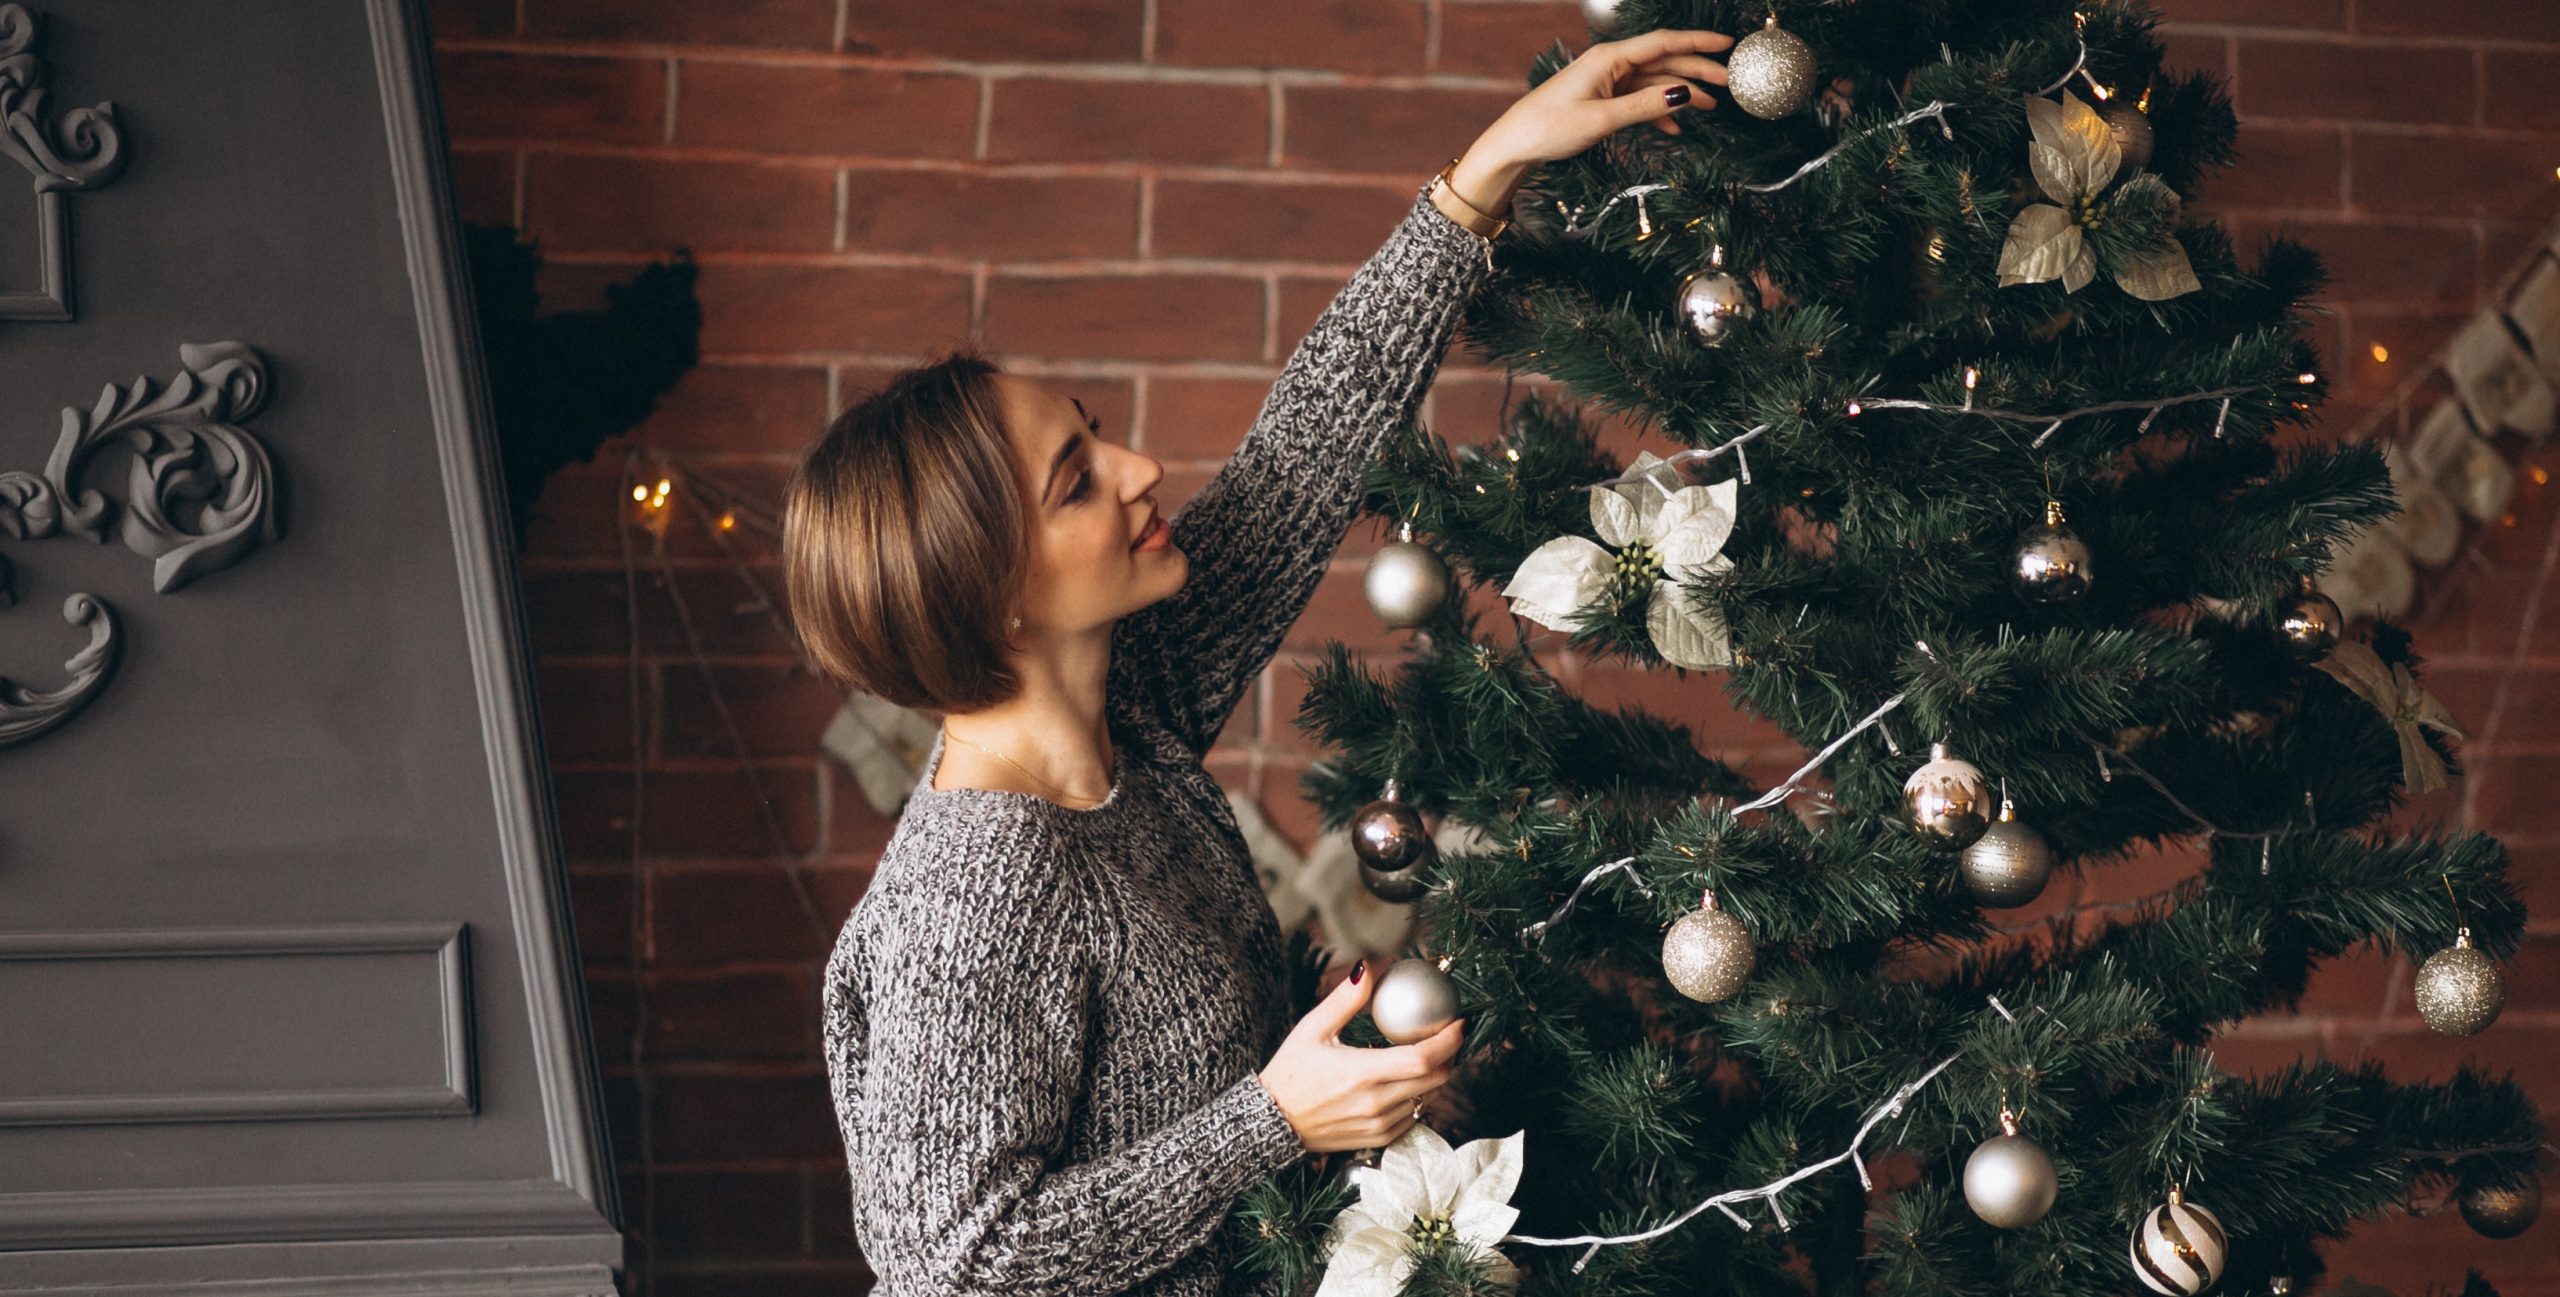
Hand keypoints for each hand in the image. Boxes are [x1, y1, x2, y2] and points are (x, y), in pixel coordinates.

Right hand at [1258, 959, 1464, 1152]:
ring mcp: (1378, 1124)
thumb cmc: (1290, 1072)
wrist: (1271, 1121)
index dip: (1449, 1041)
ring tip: (1425, 1057)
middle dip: (1449, 1056)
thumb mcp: (1312, 1029)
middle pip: (1436, 1079)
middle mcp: (1375, 1102)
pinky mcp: (1377, 1139)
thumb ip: (1345, 999)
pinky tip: (1404, 1083)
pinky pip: (1412, 1117)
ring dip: (1432, 1077)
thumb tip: (1369, 968)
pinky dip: (1416, 1098)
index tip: (1459, 1024)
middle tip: (1448, 1037)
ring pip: (1426, 1097)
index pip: (1423, 1058)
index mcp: (1362, 1072)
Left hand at [1444, 28, 1735, 218]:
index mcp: (1610, 58)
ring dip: (1681, 95)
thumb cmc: (1550, 128)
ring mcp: (1607, 82)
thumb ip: (1645, 106)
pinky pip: (1638, 100)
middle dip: (1698, 70)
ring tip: (1710, 108)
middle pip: (1664, 61)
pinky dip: (1657, 112)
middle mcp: (1611, 64)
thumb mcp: (1603, 119)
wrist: (1515, 144)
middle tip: (1729, 83)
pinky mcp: (1602, 99)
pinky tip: (1673, 128)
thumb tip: (1684, 94)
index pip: (1664, 43)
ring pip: (1654, 82)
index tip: (1728, 44)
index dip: (1698, 42)